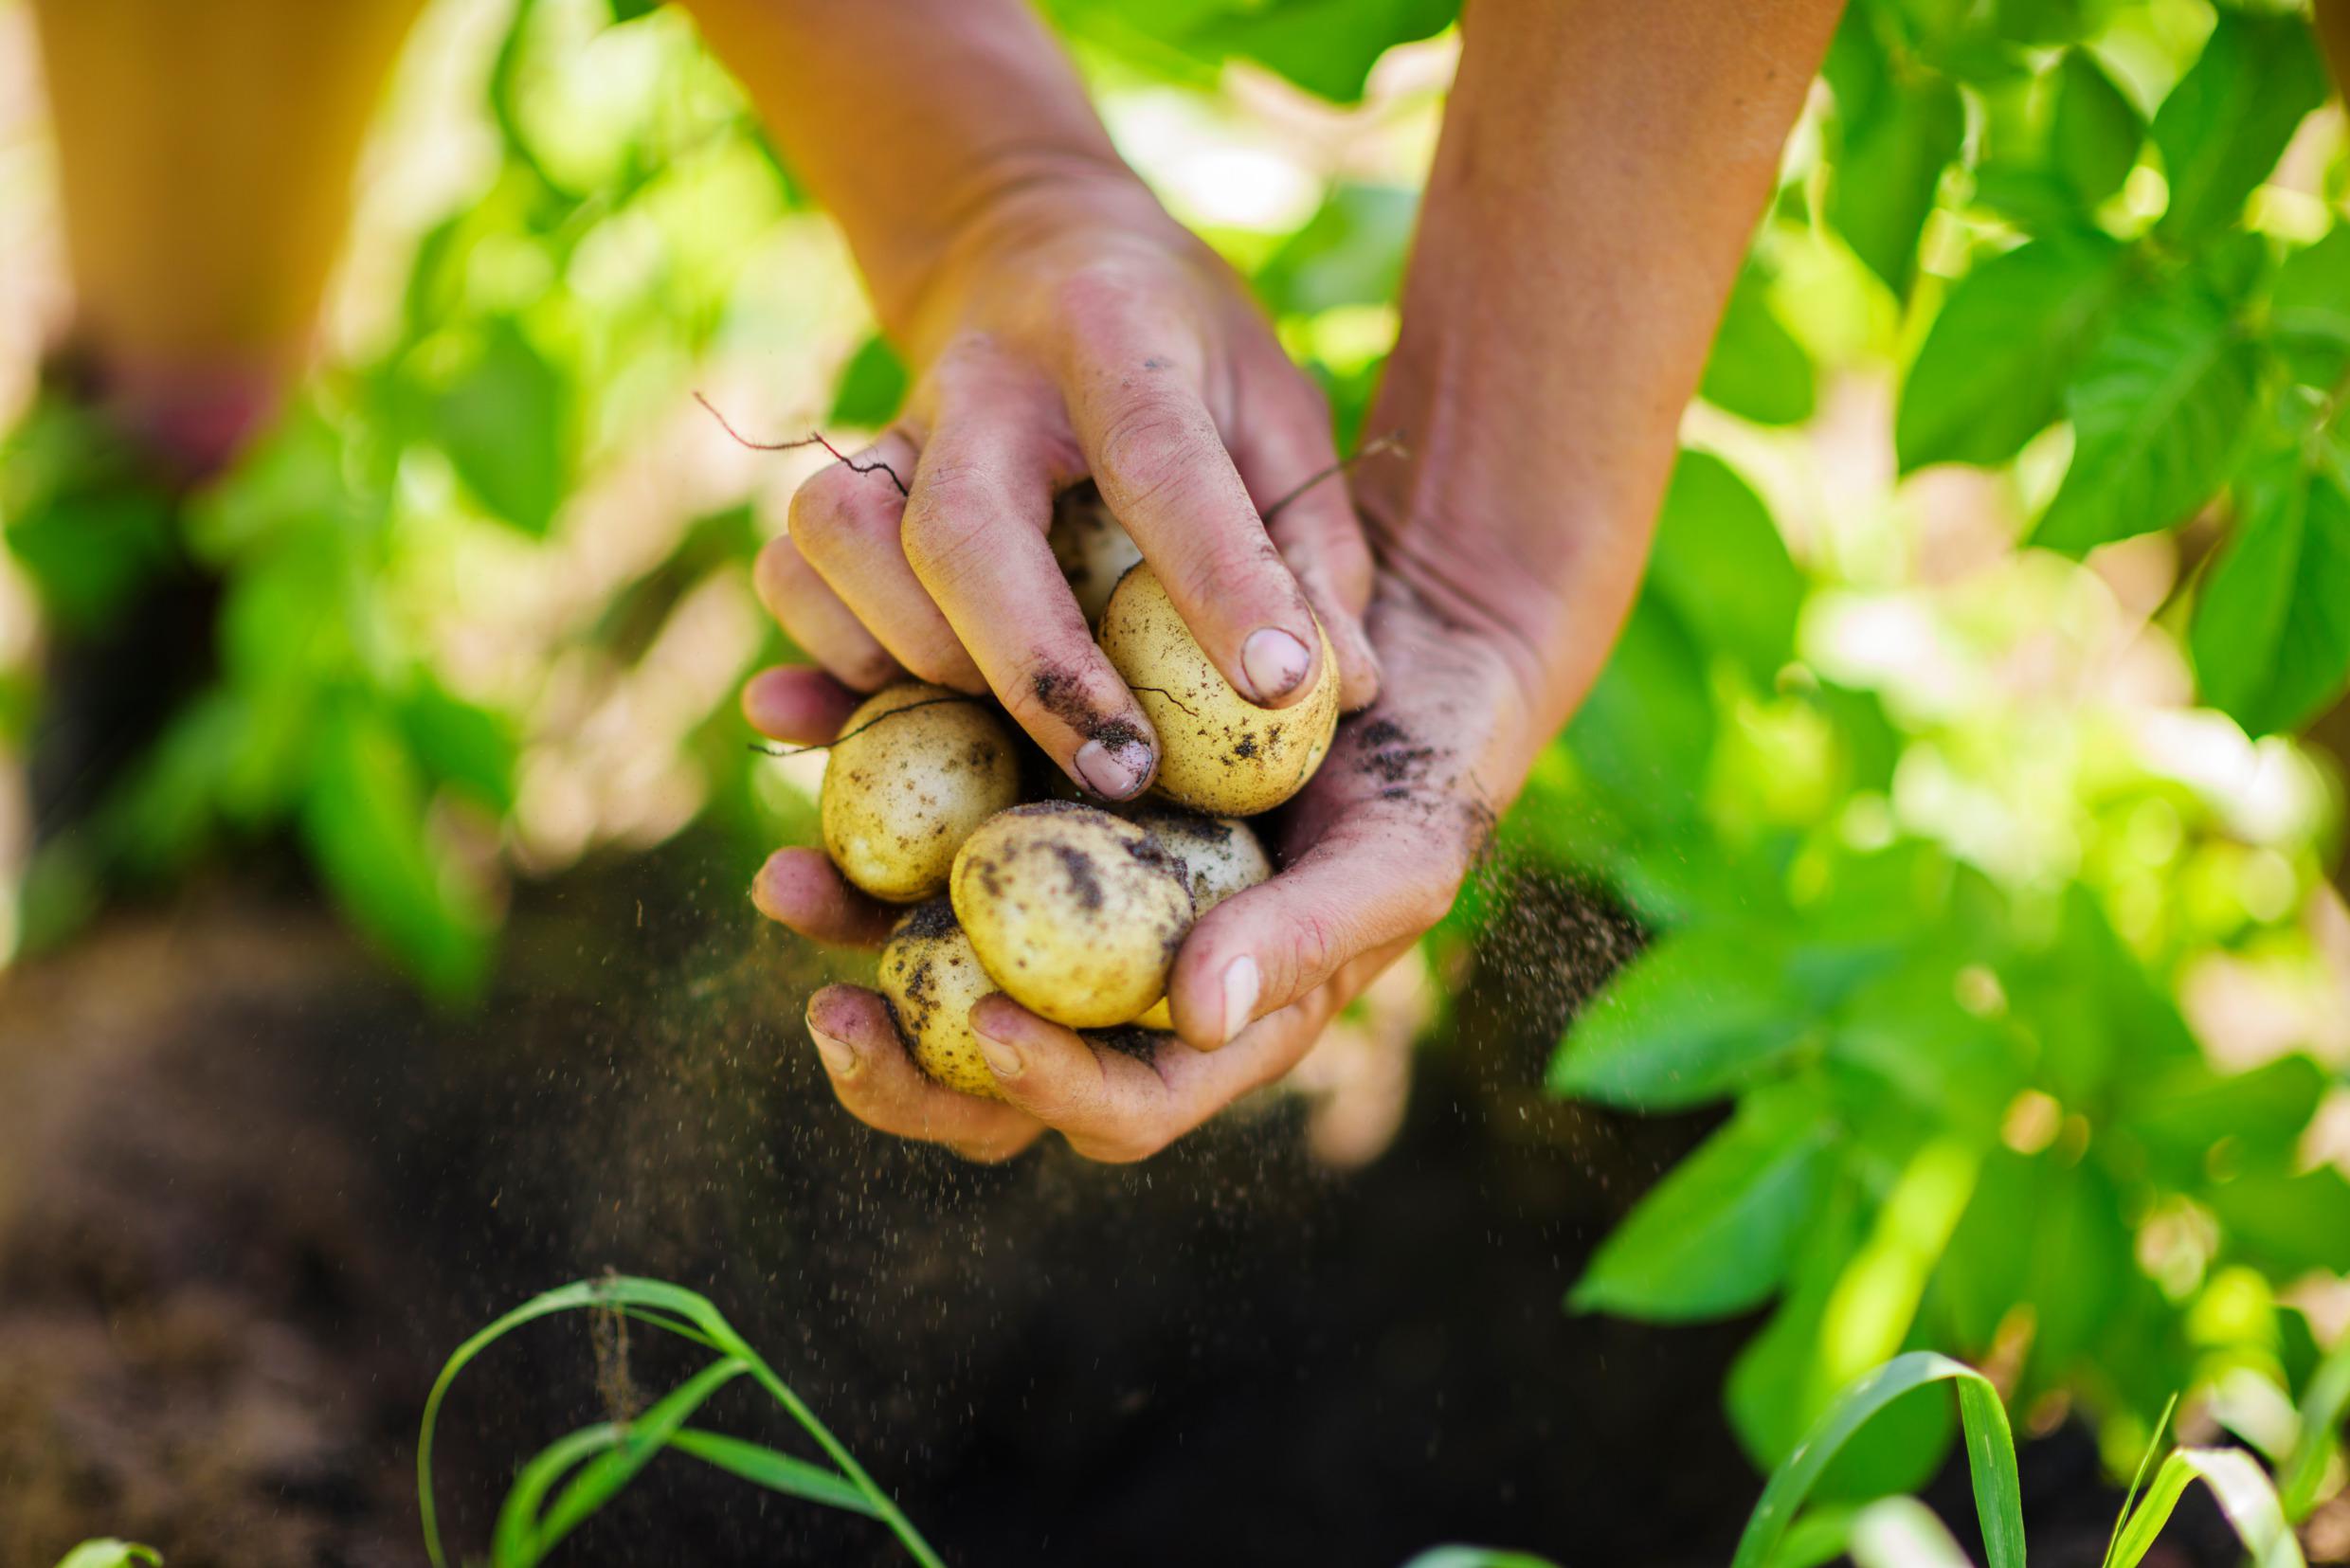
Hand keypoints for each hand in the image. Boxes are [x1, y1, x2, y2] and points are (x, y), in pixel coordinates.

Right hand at [747, 169, 1379, 802]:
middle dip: (1040, 671)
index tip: (1282, 687)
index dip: (1220, 578)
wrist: (1029, 248)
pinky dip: (832, 653)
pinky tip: (909, 695)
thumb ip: (1314, 546)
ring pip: (843, 544)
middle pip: (962, 529)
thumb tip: (1343, 693)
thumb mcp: (1278, 408)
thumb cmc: (1184, 356)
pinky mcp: (836, 480)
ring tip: (1003, 724)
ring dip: (916, 659)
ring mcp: (892, 427)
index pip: (1161, 458)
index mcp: (1117, 336)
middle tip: (1124, 775)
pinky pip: (792, 576)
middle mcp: (984, 380)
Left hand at [747, 551, 1547, 1161]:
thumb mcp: (1394, 858)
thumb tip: (1195, 1020)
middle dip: (898, 1068)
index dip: (1049, 1092)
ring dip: (846, 924)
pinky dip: (858, 772)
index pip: (1118, 1105)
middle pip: (988, 1069)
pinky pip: (922, 804)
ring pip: (928, 940)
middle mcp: (1114, 975)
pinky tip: (798, 724)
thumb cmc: (1424, 773)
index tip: (991, 1033)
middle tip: (830, 1014)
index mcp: (1204, 1027)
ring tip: (781, 879)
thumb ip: (1306, 940)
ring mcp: (1059, 884)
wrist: (1398, 645)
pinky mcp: (1018, 785)